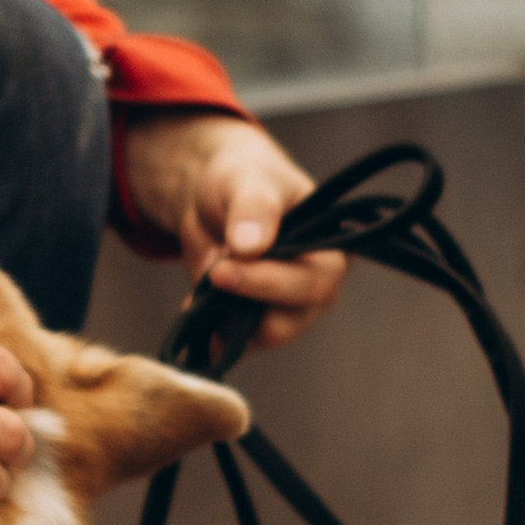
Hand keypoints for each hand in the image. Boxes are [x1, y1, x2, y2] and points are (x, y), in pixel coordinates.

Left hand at [119, 111, 346, 351]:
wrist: (213, 200)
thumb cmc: (245, 182)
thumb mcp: (248, 180)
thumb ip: (253, 207)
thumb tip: (249, 247)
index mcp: (330, 251)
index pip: (316, 281)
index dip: (270, 282)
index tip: (223, 268)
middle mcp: (314, 289)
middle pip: (292, 321)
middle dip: (246, 303)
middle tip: (212, 275)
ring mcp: (284, 312)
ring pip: (260, 339)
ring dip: (225, 320)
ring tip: (201, 286)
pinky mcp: (252, 326)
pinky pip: (233, 344)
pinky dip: (209, 332)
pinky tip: (193, 306)